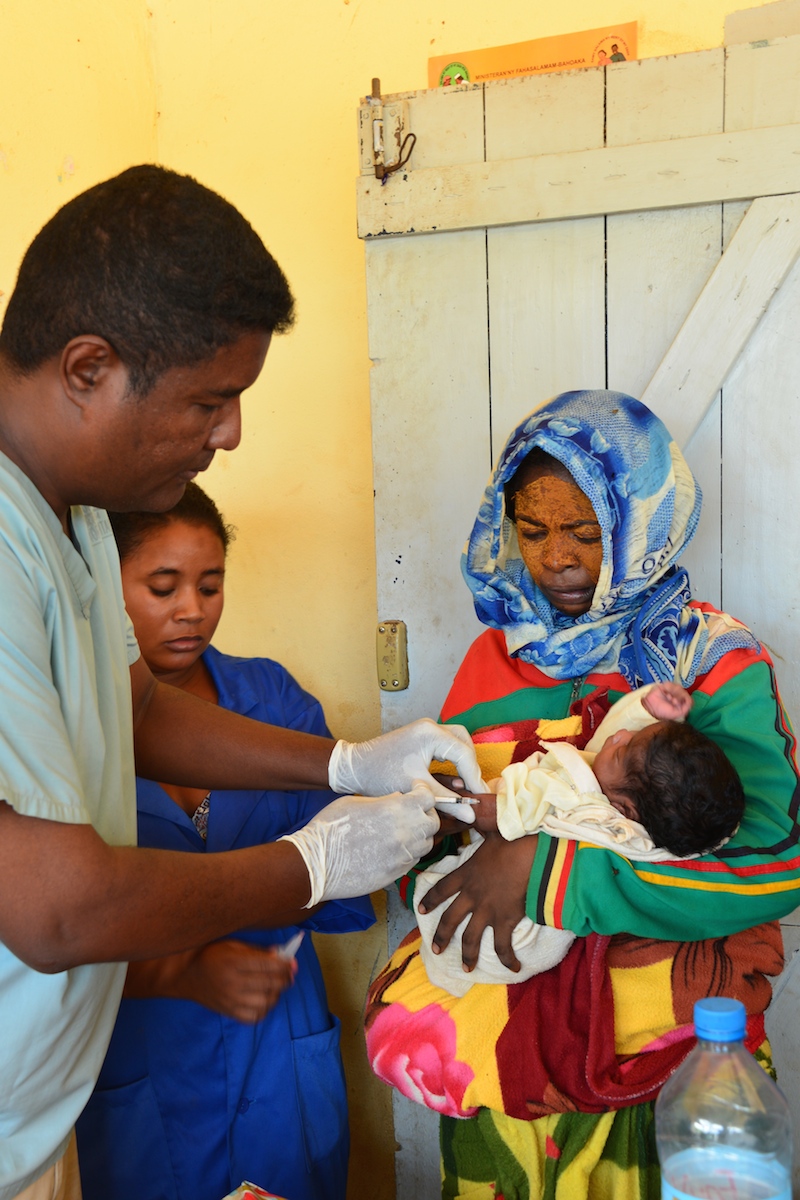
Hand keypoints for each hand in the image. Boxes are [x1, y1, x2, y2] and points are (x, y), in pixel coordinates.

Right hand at [177, 939, 294, 1022]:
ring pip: (266, 1002)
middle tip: (289, 974)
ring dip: (276, 994)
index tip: (292, 962)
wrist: (187, 975)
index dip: (285, 965)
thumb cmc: (212, 955)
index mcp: (234, 961)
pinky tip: (264, 999)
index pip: (268, 965)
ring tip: (276, 986)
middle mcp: (232, 982)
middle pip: (270, 983)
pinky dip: (264, 1009)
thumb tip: (281, 956)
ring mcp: (230, 1000)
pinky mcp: (228, 1012)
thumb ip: (257, 952)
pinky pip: (254, 1017)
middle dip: (285, 978)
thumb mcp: (234, 946)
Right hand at [280, 784, 439, 905]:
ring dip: (419, 835)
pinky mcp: (396, 874)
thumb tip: (399, 799)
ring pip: (426, 843)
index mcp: (396, 809)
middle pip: (433, 822)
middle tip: (411, 812)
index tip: (415, 791)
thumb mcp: (356, 802)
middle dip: (425, 814)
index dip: (422, 792)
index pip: (428, 798)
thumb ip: (384, 800)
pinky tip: (392, 848)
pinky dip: (408, 852)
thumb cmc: (330, 827)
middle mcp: (405, 833)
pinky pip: (413, 860)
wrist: (316, 863)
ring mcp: (402, 856)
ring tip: (401, 831)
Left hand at [327, 718, 483, 797]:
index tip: (481, 799)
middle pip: (465, 743)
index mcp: (430, 734)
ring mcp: (425, 728)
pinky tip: (454, 776)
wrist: (354, 768)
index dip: (475, 778)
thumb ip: (447, 801)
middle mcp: (430, 726)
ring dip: (464, 762)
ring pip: (457, 741)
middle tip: (475, 790)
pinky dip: (453, 758)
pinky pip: (446, 743)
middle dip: (472, 767)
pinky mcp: (421, 735)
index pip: (464, 754)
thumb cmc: (380, 776)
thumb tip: (472, 815)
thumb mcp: (417, 790)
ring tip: (467, 784)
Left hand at [417, 831, 537, 972]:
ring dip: (467, 955)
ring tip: (465, 968)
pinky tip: (512, 969)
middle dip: (441, 936)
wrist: (531, 856)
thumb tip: (472, 809)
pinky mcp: (505, 920)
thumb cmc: (513, 840)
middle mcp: (471, 895)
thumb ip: (480, 827)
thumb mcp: (491, 831)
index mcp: (466, 874)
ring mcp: (487, 910)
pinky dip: (507, 959)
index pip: (441, 888)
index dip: (430, 900)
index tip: (421, 910)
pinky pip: (502, 946)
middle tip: (435, 949)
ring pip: (470, 938)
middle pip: (450, 920)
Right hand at [643, 681, 691, 720]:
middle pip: (684, 692)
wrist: (650, 708)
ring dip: (675, 693)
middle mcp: (677, 696)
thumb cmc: (663, 712)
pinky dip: (670, 689)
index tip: (681, 703)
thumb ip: (687, 707)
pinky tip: (667, 694)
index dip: (687, 699)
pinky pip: (672, 685)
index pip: (689, 698)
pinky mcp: (666, 685)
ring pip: (679, 688)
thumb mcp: (677, 713)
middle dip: (680, 697)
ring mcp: (672, 690)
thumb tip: (690, 699)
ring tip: (669, 698)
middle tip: (673, 701)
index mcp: (681, 703)